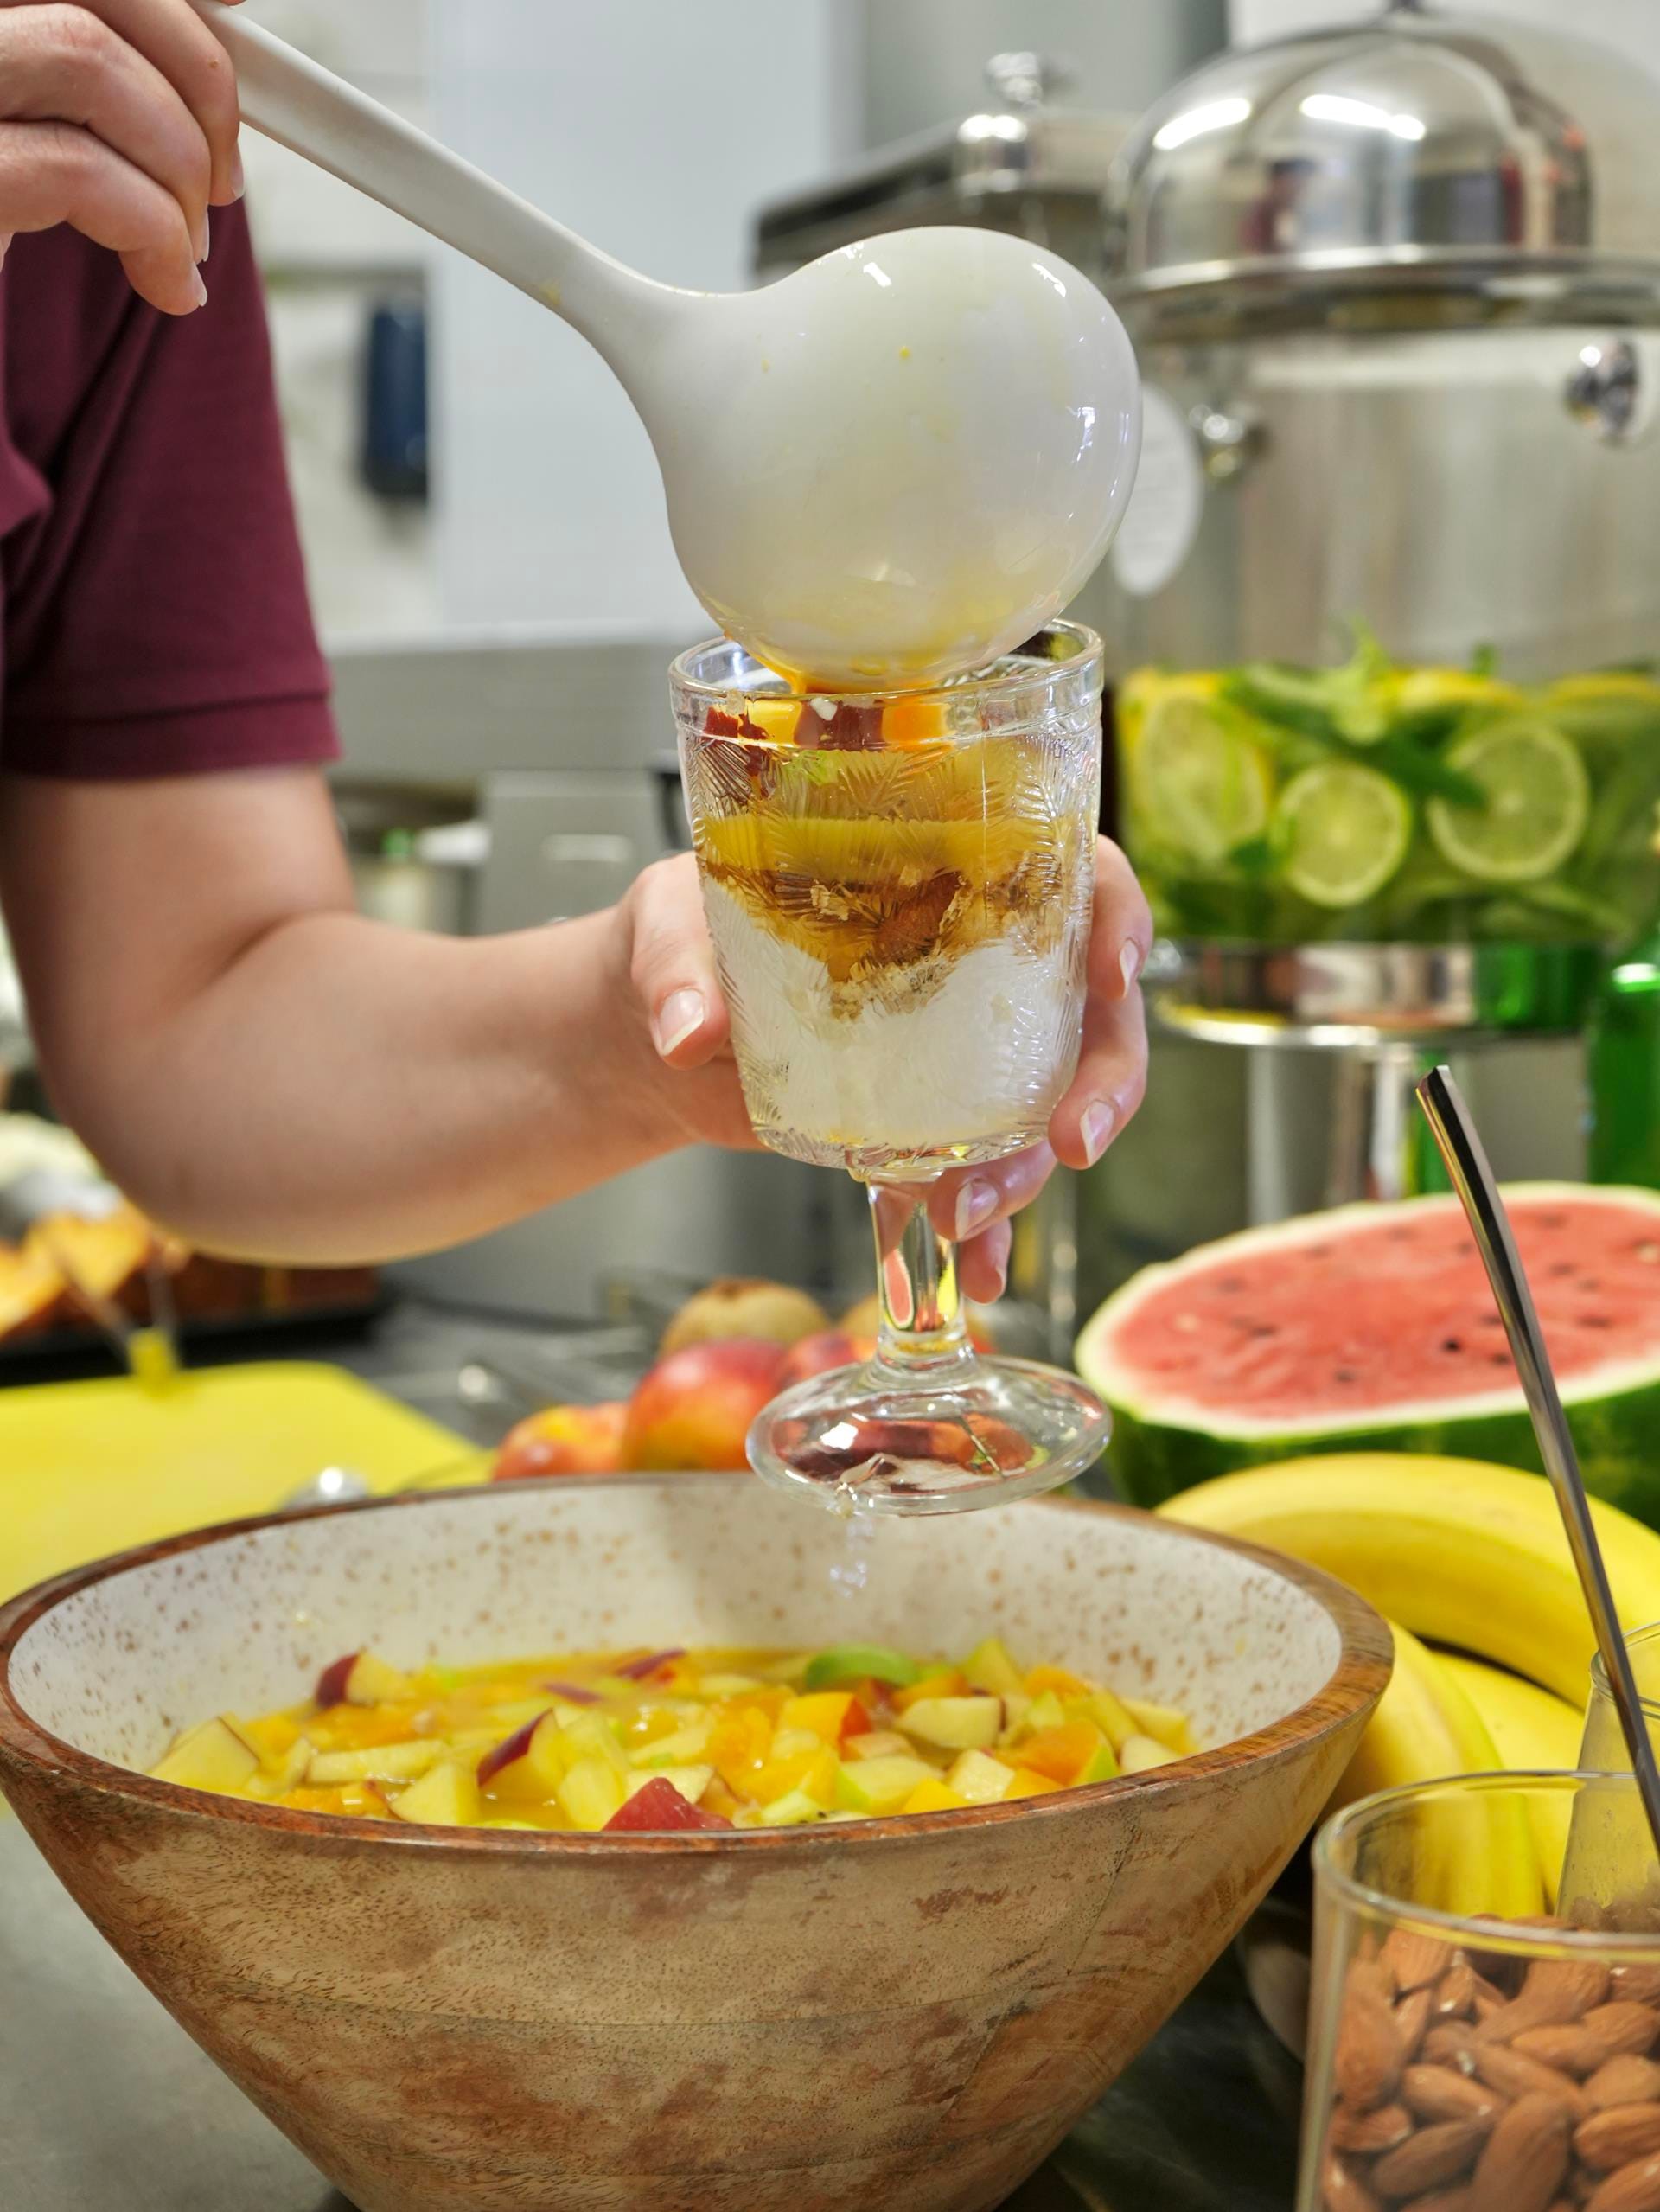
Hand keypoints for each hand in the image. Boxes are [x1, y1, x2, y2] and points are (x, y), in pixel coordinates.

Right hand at [0, 0, 243, 314]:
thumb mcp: (39, 132)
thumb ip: (98, 68)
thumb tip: (220, 1)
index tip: (232, 7)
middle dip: (195, 75)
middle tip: (224, 175)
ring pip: (88, 59)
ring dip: (177, 162)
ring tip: (187, 245)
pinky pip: (77, 171)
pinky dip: (156, 232)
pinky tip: (168, 284)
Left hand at [621, 838, 1151, 1304]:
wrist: (657, 1028)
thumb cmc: (680, 934)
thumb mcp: (669, 926)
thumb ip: (683, 967)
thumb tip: (691, 1032)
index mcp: (946, 875)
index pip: (1072, 875)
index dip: (1116, 916)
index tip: (1112, 973)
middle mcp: (976, 963)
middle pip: (1089, 1012)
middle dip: (1101, 1083)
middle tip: (1070, 1142)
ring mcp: (960, 1052)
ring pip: (1042, 1107)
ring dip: (1026, 1170)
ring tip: (965, 1218)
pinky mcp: (925, 1124)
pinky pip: (975, 1175)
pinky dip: (983, 1231)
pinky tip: (977, 1274)